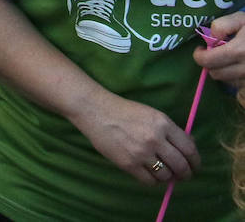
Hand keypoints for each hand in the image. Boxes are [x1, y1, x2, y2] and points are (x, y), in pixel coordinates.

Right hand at [70, 91, 198, 184]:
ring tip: (164, 174)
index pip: (189, 149)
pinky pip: (149, 181)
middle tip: (183, 175)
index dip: (195, 162)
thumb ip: (171, 130)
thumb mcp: (152, 114)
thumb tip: (190, 146)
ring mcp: (141, 152)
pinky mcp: (128, 163)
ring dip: (168, 177)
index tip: (195, 166)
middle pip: (180, 165)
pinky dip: (153, 181)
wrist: (96, 111)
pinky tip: (150, 174)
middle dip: (185, 174)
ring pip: (166, 175)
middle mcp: (155, 139)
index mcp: (163, 124)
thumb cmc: (125, 111)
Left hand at [193, 11, 244, 82]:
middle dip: (213, 65)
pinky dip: (240, 83)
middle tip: (218, 56)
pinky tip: (244, 71)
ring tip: (235, 61)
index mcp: (239, 51)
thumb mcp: (242, 19)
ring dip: (227, 73)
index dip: (200, 55)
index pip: (208, 61)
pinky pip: (241, 92)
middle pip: (216, 74)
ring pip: (229, 82)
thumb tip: (212, 37)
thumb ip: (223, 25)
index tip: (202, 50)